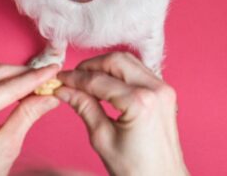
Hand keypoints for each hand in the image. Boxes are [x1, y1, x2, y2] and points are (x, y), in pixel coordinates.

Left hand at [0, 63, 60, 175]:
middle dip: (25, 74)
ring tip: (37, 84)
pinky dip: (1, 83)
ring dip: (14, 77)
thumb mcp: (8, 145)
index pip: (8, 86)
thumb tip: (50, 95)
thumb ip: (28, 114)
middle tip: (49, 77)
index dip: (35, 78)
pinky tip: (17, 89)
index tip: (54, 71)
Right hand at [56, 52, 188, 175]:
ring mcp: (164, 89)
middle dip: (91, 66)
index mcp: (139, 102)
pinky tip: (106, 84)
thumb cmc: (136, 170)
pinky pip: (140, 72)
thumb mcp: (102, 139)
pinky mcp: (166, 93)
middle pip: (117, 61)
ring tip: (86, 81)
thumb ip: (84, 107)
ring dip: (106, 67)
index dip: (75, 78)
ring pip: (129, 62)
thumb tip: (64, 90)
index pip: (99, 80)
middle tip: (72, 77)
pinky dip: (121, 74)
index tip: (60, 79)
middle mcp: (156, 89)